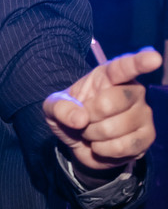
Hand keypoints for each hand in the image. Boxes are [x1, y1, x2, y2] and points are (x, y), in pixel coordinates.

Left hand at [43, 48, 160, 170]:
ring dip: (93, 135)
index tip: (153, 58)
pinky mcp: (147, 137)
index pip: (126, 66)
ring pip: (114, 128)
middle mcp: (133, 91)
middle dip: (88, 116)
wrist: (80, 140)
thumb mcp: (54, 107)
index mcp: (109, 76)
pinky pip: (122, 147)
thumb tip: (79, 118)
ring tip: (92, 131)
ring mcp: (143, 114)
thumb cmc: (72, 113)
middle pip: (112, 102)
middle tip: (84, 118)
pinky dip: (103, 150)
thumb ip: (60, 107)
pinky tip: (101, 144)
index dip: (140, 62)